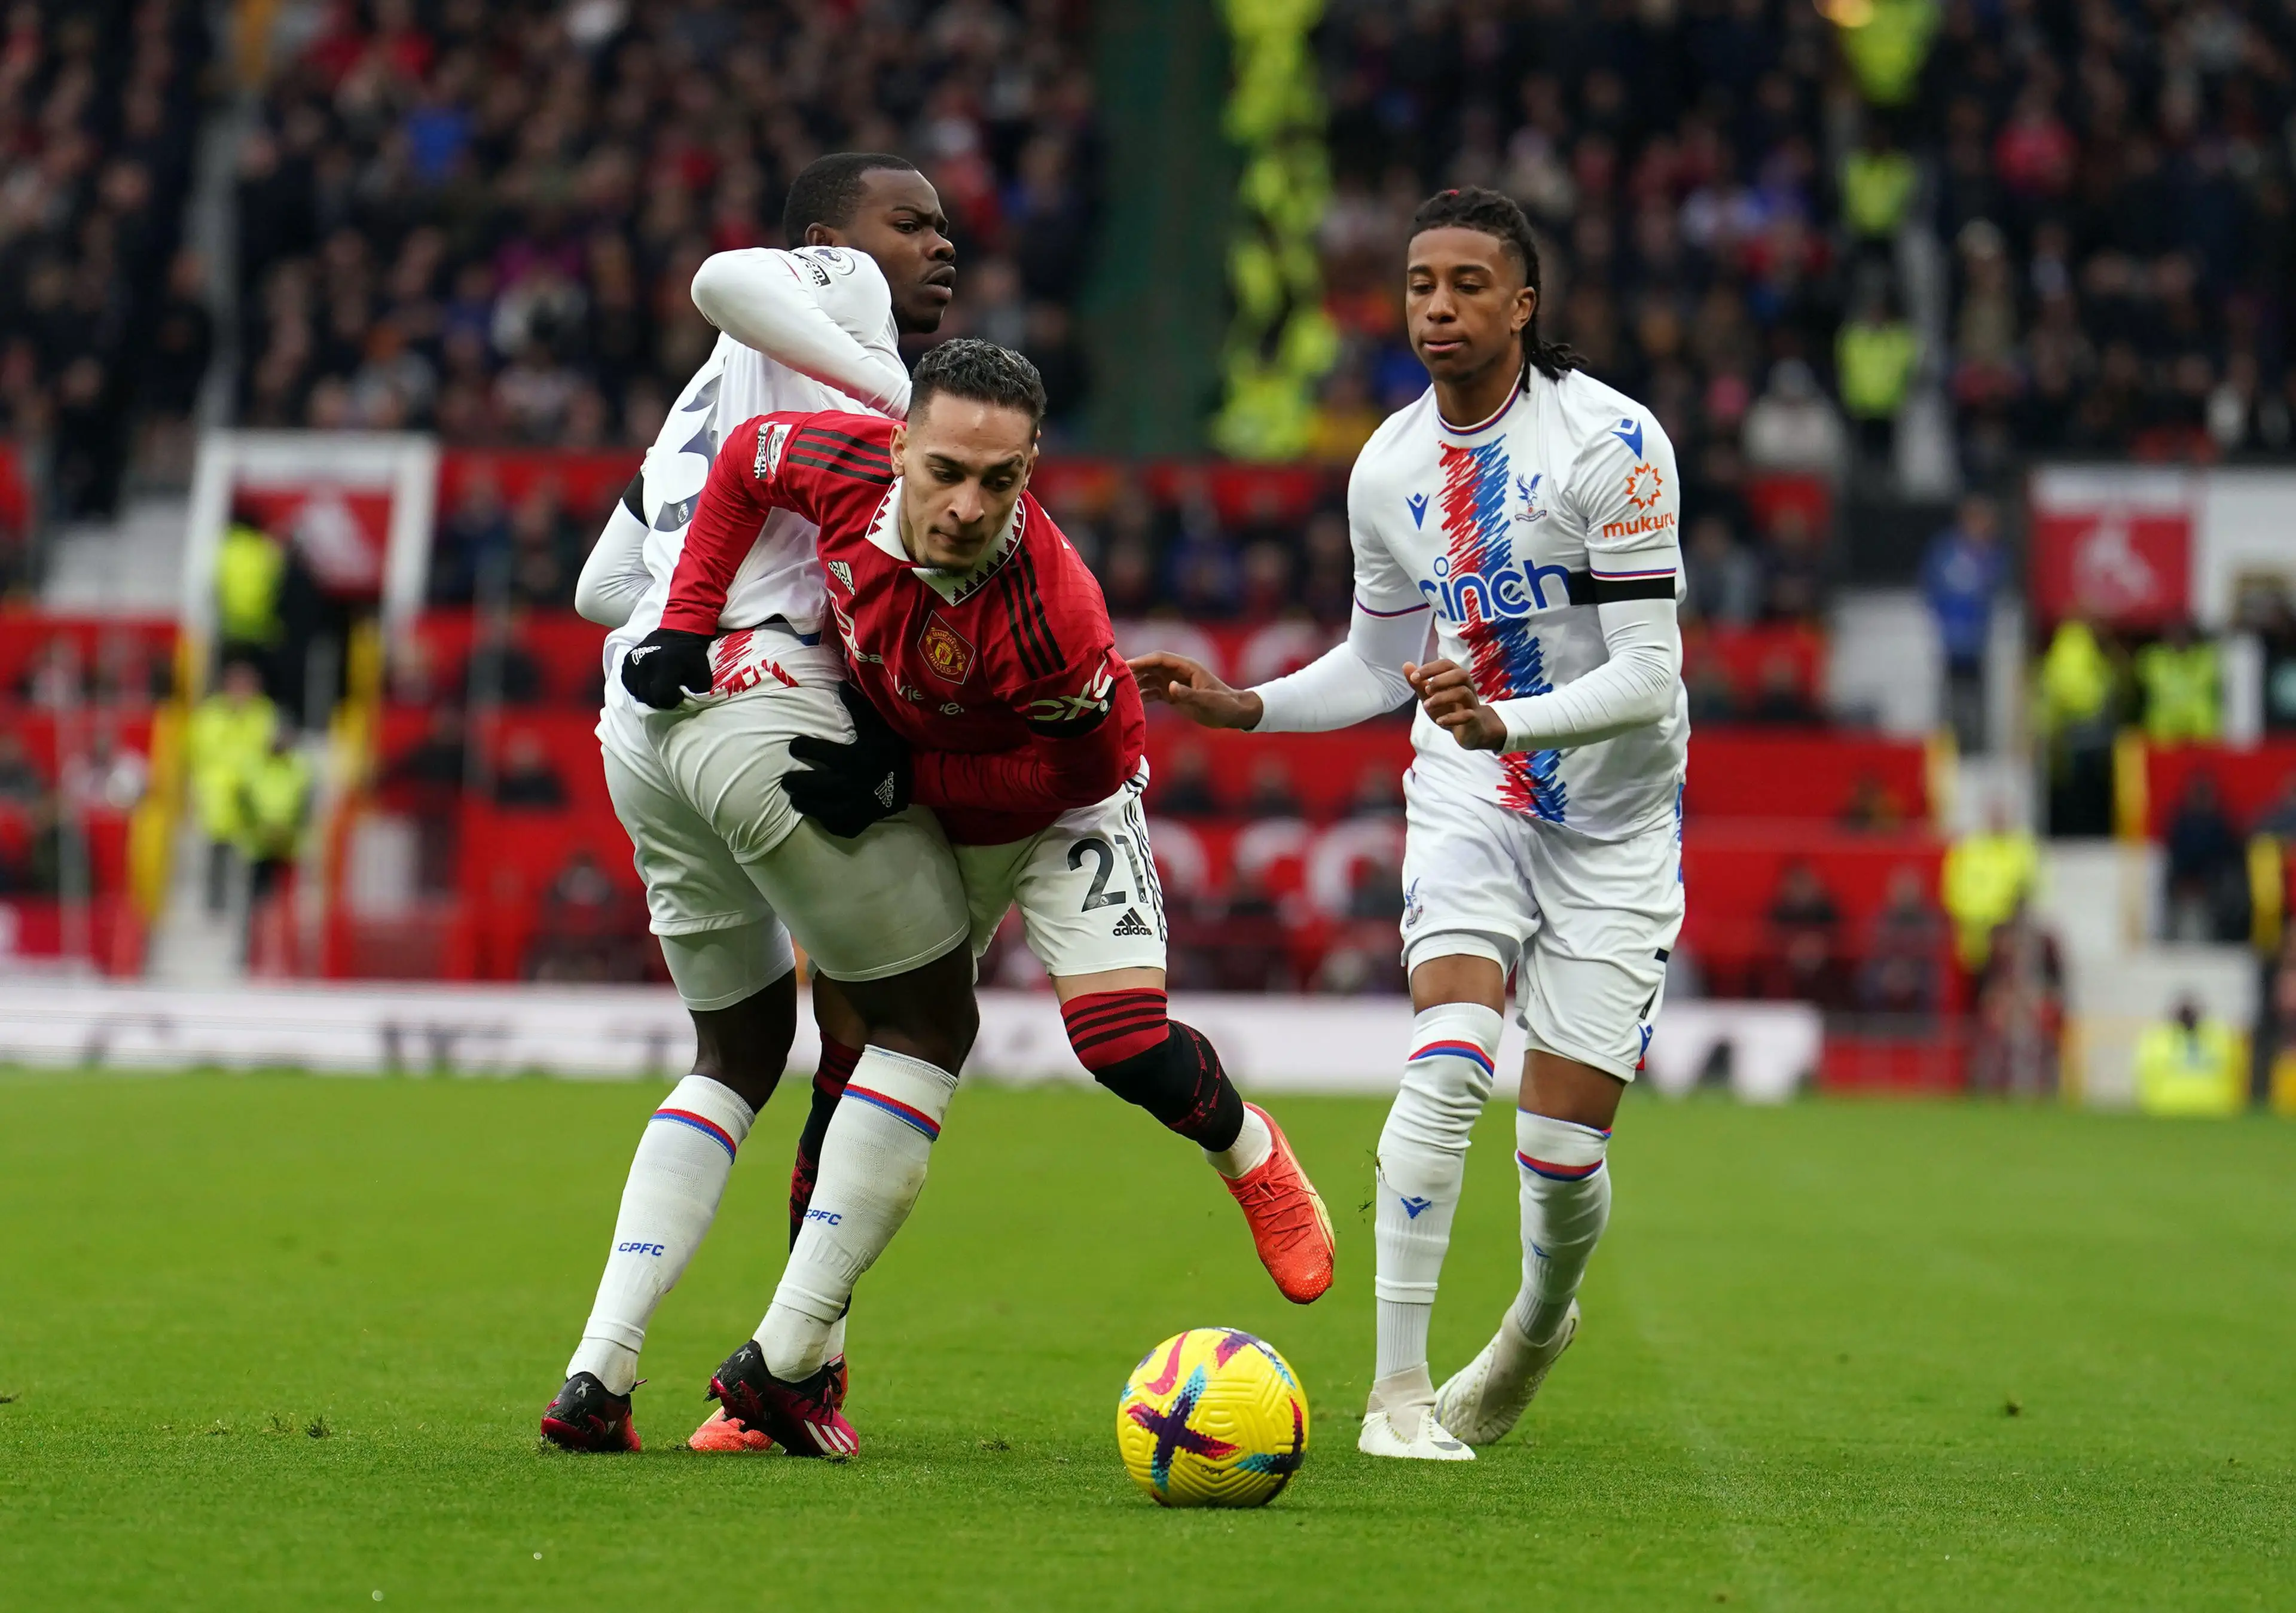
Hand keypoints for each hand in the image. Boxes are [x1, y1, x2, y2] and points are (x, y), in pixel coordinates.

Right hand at [621, 628, 716, 709]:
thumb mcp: (702, 674)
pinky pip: (628, 684)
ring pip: (637, 692)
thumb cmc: (691, 656)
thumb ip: (696, 693)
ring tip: (658, 685)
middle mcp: (647, 663)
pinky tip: (648, 682)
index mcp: (666, 665)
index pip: (662, 696)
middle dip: (660, 699)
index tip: (678, 693)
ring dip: (648, 694)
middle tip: (668, 690)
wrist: (677, 632)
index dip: (672, 700)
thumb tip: (682, 703)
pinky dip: (637, 687)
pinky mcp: (627, 661)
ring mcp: (634, 662)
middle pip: (648, 697)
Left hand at [783, 684, 912, 837]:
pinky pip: (838, 826)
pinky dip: (826, 822)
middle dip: (795, 783)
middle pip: (813, 785)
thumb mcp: (878, 726)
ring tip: (795, 799)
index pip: (818, 752)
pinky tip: (820, 815)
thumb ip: (858, 707)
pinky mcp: (861, 821)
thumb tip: (840, 684)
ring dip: (804, 804)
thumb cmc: (893, 749)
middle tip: (786, 781)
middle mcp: (852, 784)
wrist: (918, 778)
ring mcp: (856, 806)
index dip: (801, 748)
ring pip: (821, 810)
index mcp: (853, 758)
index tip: (794, 746)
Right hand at [1127, 652, 1262, 730]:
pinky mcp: (1173, 695)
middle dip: (1134, 671)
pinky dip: (1143, 696)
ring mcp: (1174, 683)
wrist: (1233, 714)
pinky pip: (1153, 692)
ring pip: (1150, 679)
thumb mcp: (1207, 701)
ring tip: (1120, 691)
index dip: (1142, 661)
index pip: (1159, 659)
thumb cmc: (1224, 705)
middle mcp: (1177, 672)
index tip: (1126, 666)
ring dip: (1136, 684)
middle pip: (1151, 667)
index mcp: (1186, 667)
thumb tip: (1169, 688)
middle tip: (1115, 678)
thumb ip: (1188, 694)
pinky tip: (1131, 702)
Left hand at [1406, 659, 1506, 751]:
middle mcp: (1467, 687)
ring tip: (1426, 705)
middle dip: (1440, 680)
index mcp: (1456, 678)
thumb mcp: (1430, 696)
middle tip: (1426, 690)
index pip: (1447, 665)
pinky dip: (1451, 718)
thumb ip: (1419, 683)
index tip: (1414, 677)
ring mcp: (1472, 703)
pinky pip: (1468, 715)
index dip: (1430, 668)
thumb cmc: (1449, 708)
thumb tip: (1406, 665)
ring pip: (1463, 693)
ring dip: (1442, 698)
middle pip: (1461, 674)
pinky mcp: (1474, 720)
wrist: (1470, 730)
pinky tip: (1439, 721)